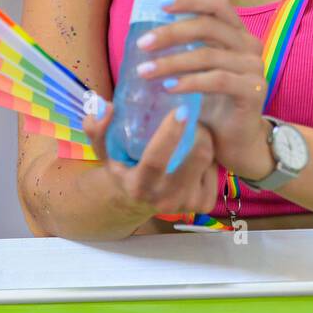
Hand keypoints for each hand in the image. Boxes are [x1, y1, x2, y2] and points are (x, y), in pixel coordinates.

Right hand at [83, 97, 219, 219]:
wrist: (137, 199)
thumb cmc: (122, 165)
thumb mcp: (104, 149)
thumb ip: (98, 128)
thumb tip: (105, 107)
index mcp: (138, 186)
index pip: (155, 161)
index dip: (169, 135)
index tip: (180, 110)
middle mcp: (164, 200)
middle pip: (195, 160)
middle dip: (200, 132)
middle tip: (193, 114)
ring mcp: (187, 204)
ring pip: (208, 161)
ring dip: (205, 140)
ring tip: (194, 130)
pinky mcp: (204, 205)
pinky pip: (215, 171)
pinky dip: (209, 156)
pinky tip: (196, 151)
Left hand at [134, 0, 276, 181]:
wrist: (237, 141)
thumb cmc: (211, 102)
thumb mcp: (197, 68)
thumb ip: (184, 47)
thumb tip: (145, 33)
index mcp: (236, 32)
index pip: (218, 2)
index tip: (161, 5)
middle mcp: (249, 44)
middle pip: (208, 25)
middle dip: (171, 32)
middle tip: (143, 44)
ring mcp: (254, 67)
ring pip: (208, 54)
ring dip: (172, 62)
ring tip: (145, 72)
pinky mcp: (254, 91)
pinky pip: (218, 80)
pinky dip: (190, 82)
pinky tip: (169, 88)